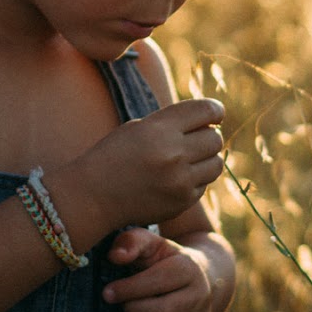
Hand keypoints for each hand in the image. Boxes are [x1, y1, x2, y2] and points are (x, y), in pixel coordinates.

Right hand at [79, 99, 224, 228]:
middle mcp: (173, 153)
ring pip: (217, 163)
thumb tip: (209, 122)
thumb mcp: (138, 128)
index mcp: (160, 128)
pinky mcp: (182, 201)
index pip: (206, 111)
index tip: (216, 114)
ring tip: (189, 160)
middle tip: (195, 140)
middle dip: (208, 136)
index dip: (216, 110)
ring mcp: (179, 180)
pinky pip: (204, 185)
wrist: (94, 195)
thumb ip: (172, 122)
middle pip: (215, 138)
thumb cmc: (114, 156)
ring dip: (207, 159)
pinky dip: (195, 180)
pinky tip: (176, 179)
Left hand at [103, 228, 216, 311]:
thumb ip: (130, 242)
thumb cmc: (163, 260)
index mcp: (189, 268)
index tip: (108, 292)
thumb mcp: (148, 244)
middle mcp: (202, 295)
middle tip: (124, 305)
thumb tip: (115, 256)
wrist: (196, 278)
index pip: (158, 282)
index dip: (128, 289)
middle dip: (135, 310)